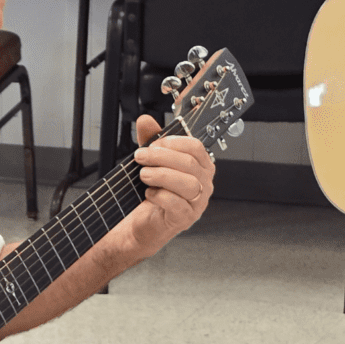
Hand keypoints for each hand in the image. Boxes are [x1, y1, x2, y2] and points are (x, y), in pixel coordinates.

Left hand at [111, 114, 214, 261]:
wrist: (143, 223)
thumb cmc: (152, 192)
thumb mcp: (151, 162)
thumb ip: (150, 141)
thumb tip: (145, 120)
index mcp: (200, 166)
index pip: (195, 147)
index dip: (172, 143)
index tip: (153, 144)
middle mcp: (203, 183)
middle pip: (188, 163)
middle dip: (160, 157)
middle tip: (140, 157)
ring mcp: (197, 202)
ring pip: (186, 183)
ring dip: (160, 175)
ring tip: (143, 175)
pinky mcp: (185, 218)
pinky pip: (176, 203)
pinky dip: (160, 195)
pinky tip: (149, 193)